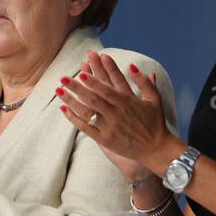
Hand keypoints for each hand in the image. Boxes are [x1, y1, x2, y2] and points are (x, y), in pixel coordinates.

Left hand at [59, 52, 176, 174]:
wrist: (156, 149)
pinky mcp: (105, 139)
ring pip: (86, 112)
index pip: (106, 90)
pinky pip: (86, 128)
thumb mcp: (154, 99)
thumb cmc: (155, 122)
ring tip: (58, 90)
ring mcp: (109, 128)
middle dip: (76, 87)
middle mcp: (116, 115)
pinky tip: (63, 109)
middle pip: (92, 99)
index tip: (81, 72)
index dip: (93, 81)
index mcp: (127, 103)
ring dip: (71, 100)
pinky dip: (74, 119)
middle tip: (63, 77)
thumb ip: (143, 81)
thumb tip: (131, 65)